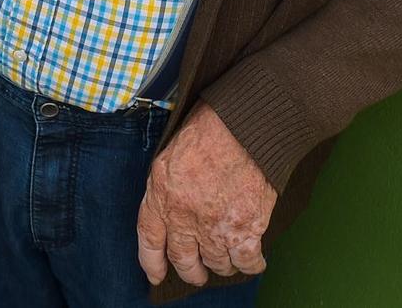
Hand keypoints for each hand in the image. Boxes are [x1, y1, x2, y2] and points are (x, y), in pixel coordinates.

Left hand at [136, 103, 276, 286]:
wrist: (243, 127)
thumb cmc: (208, 132)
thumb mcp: (169, 157)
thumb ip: (166, 189)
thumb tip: (171, 212)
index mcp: (161, 196)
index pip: (149, 240)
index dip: (152, 262)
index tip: (156, 274)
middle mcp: (184, 217)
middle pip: (184, 260)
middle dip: (191, 271)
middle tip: (197, 273)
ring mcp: (215, 226)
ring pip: (217, 263)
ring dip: (222, 264)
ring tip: (226, 258)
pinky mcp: (246, 229)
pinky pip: (247, 262)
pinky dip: (250, 264)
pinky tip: (252, 258)